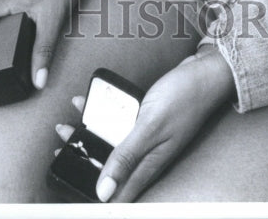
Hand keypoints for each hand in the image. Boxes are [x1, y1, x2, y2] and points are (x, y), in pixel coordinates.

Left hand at [57, 48, 235, 202]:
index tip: (69, 189)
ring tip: (66, 124)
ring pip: (112, 144)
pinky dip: (102, 115)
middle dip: (83, 160)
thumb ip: (126, 157)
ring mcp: (147, 137)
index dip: (93, 196)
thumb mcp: (151, 126)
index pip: (117, 195)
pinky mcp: (147, 120)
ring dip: (89, 135)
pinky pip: (119, 123)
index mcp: (149, 164)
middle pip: (109, 168)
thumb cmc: (185, 96)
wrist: (207, 71)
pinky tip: (88, 103)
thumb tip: (104, 192)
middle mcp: (147, 155)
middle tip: (60, 148)